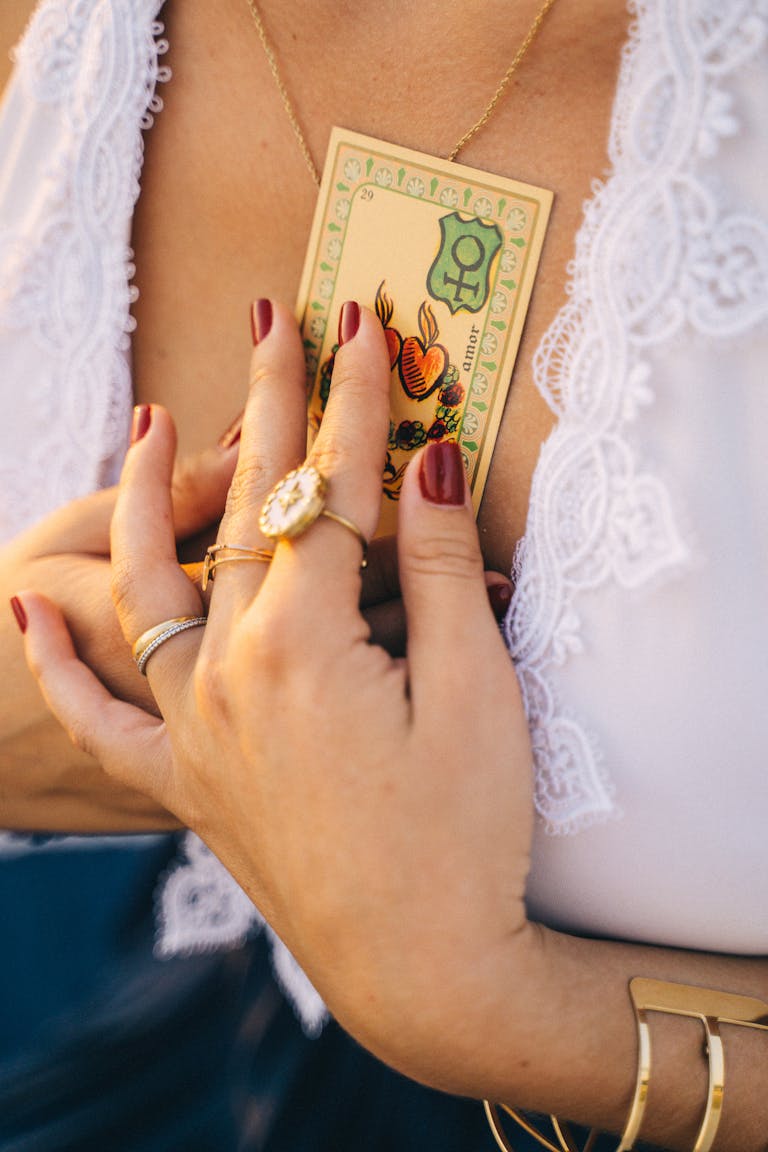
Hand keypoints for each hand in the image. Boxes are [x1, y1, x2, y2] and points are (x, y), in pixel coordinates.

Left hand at [17, 302, 534, 1088]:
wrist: (422, 966)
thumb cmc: (462, 834)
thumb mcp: (476, 693)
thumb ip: (441, 569)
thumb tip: (430, 462)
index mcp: (304, 645)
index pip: (332, 491)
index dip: (354, 403)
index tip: (360, 328)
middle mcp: (230, 674)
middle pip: (248, 517)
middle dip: (268, 410)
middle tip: (273, 324)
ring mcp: (197, 729)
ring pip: (154, 589)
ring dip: (151, 502)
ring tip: (144, 427)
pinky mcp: (190, 782)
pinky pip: (102, 715)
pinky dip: (62, 661)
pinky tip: (28, 610)